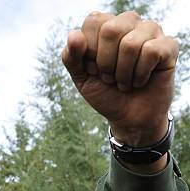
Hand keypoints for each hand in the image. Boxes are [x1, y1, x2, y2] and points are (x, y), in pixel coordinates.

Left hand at [62, 11, 177, 146]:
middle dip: (105, 64)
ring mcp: (151, 31)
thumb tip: (74, 35)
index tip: (94, 70)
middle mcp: (129, 23)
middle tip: (110, 78)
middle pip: (111, 30)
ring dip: (123, 73)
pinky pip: (151, 52)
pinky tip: (141, 80)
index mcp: (107, 25)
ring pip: (130, 44)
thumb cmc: (106, 94)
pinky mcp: (168, 46)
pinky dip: (140, 74)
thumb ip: (71, 57)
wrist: (128, 118)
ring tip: (125, 82)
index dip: (90, 52)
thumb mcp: (82, 79)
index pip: (93, 21)